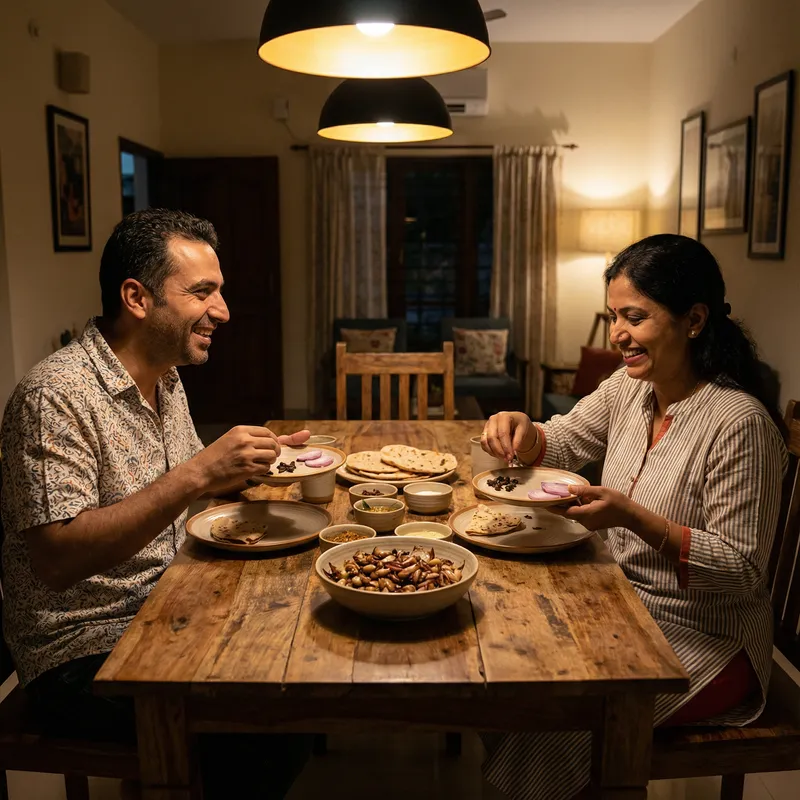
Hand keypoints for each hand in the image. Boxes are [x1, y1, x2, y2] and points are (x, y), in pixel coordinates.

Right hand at [191, 426, 305, 493]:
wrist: (201, 471)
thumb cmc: (212, 457)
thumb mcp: (228, 438)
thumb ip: (245, 437)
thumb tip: (263, 440)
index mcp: (240, 431)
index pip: (266, 431)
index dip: (274, 439)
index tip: (274, 444)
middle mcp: (245, 441)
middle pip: (272, 443)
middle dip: (275, 450)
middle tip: (273, 456)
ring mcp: (247, 455)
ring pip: (271, 456)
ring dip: (270, 461)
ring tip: (264, 463)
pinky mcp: (247, 469)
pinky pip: (265, 468)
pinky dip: (264, 470)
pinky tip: (258, 470)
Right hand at [481, 412, 535, 462]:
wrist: (515, 421)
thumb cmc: (520, 424)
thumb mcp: (524, 428)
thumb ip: (519, 439)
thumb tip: (514, 450)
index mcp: (503, 416)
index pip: (503, 433)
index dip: (506, 446)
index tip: (511, 456)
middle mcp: (493, 419)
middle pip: (492, 438)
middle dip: (499, 451)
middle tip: (507, 459)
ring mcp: (487, 426)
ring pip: (485, 442)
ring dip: (494, 452)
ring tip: (503, 458)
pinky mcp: (484, 432)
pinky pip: (483, 444)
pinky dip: (490, 451)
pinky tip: (498, 455)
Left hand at [547, 484, 635, 531]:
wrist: (630, 515)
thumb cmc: (617, 502)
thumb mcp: (601, 492)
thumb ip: (584, 491)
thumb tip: (569, 488)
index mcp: (586, 513)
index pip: (565, 511)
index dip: (554, 507)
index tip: (543, 502)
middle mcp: (586, 521)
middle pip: (568, 513)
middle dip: (560, 504)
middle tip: (552, 494)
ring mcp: (589, 524)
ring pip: (575, 514)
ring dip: (571, 504)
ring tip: (566, 493)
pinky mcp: (592, 524)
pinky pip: (581, 515)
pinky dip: (578, 507)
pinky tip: (580, 499)